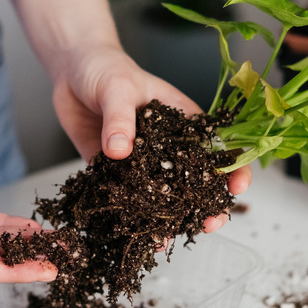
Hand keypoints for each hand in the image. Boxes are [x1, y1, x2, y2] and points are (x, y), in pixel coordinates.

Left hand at [52, 45, 250, 232]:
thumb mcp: (118, 87)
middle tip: (208, 224)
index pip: (217, 147)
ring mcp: (142, 162)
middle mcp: (167, 146)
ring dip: (167, 219)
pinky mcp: (113, 172)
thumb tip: (120, 151)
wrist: (71, 70)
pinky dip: (130, 218)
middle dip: (206, 205)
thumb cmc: (105, 68)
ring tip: (166, 239)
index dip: (234, 168)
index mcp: (183, 121)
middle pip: (195, 180)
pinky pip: (125, 198)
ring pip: (162, 196)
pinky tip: (132, 234)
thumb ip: (121, 118)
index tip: (237, 187)